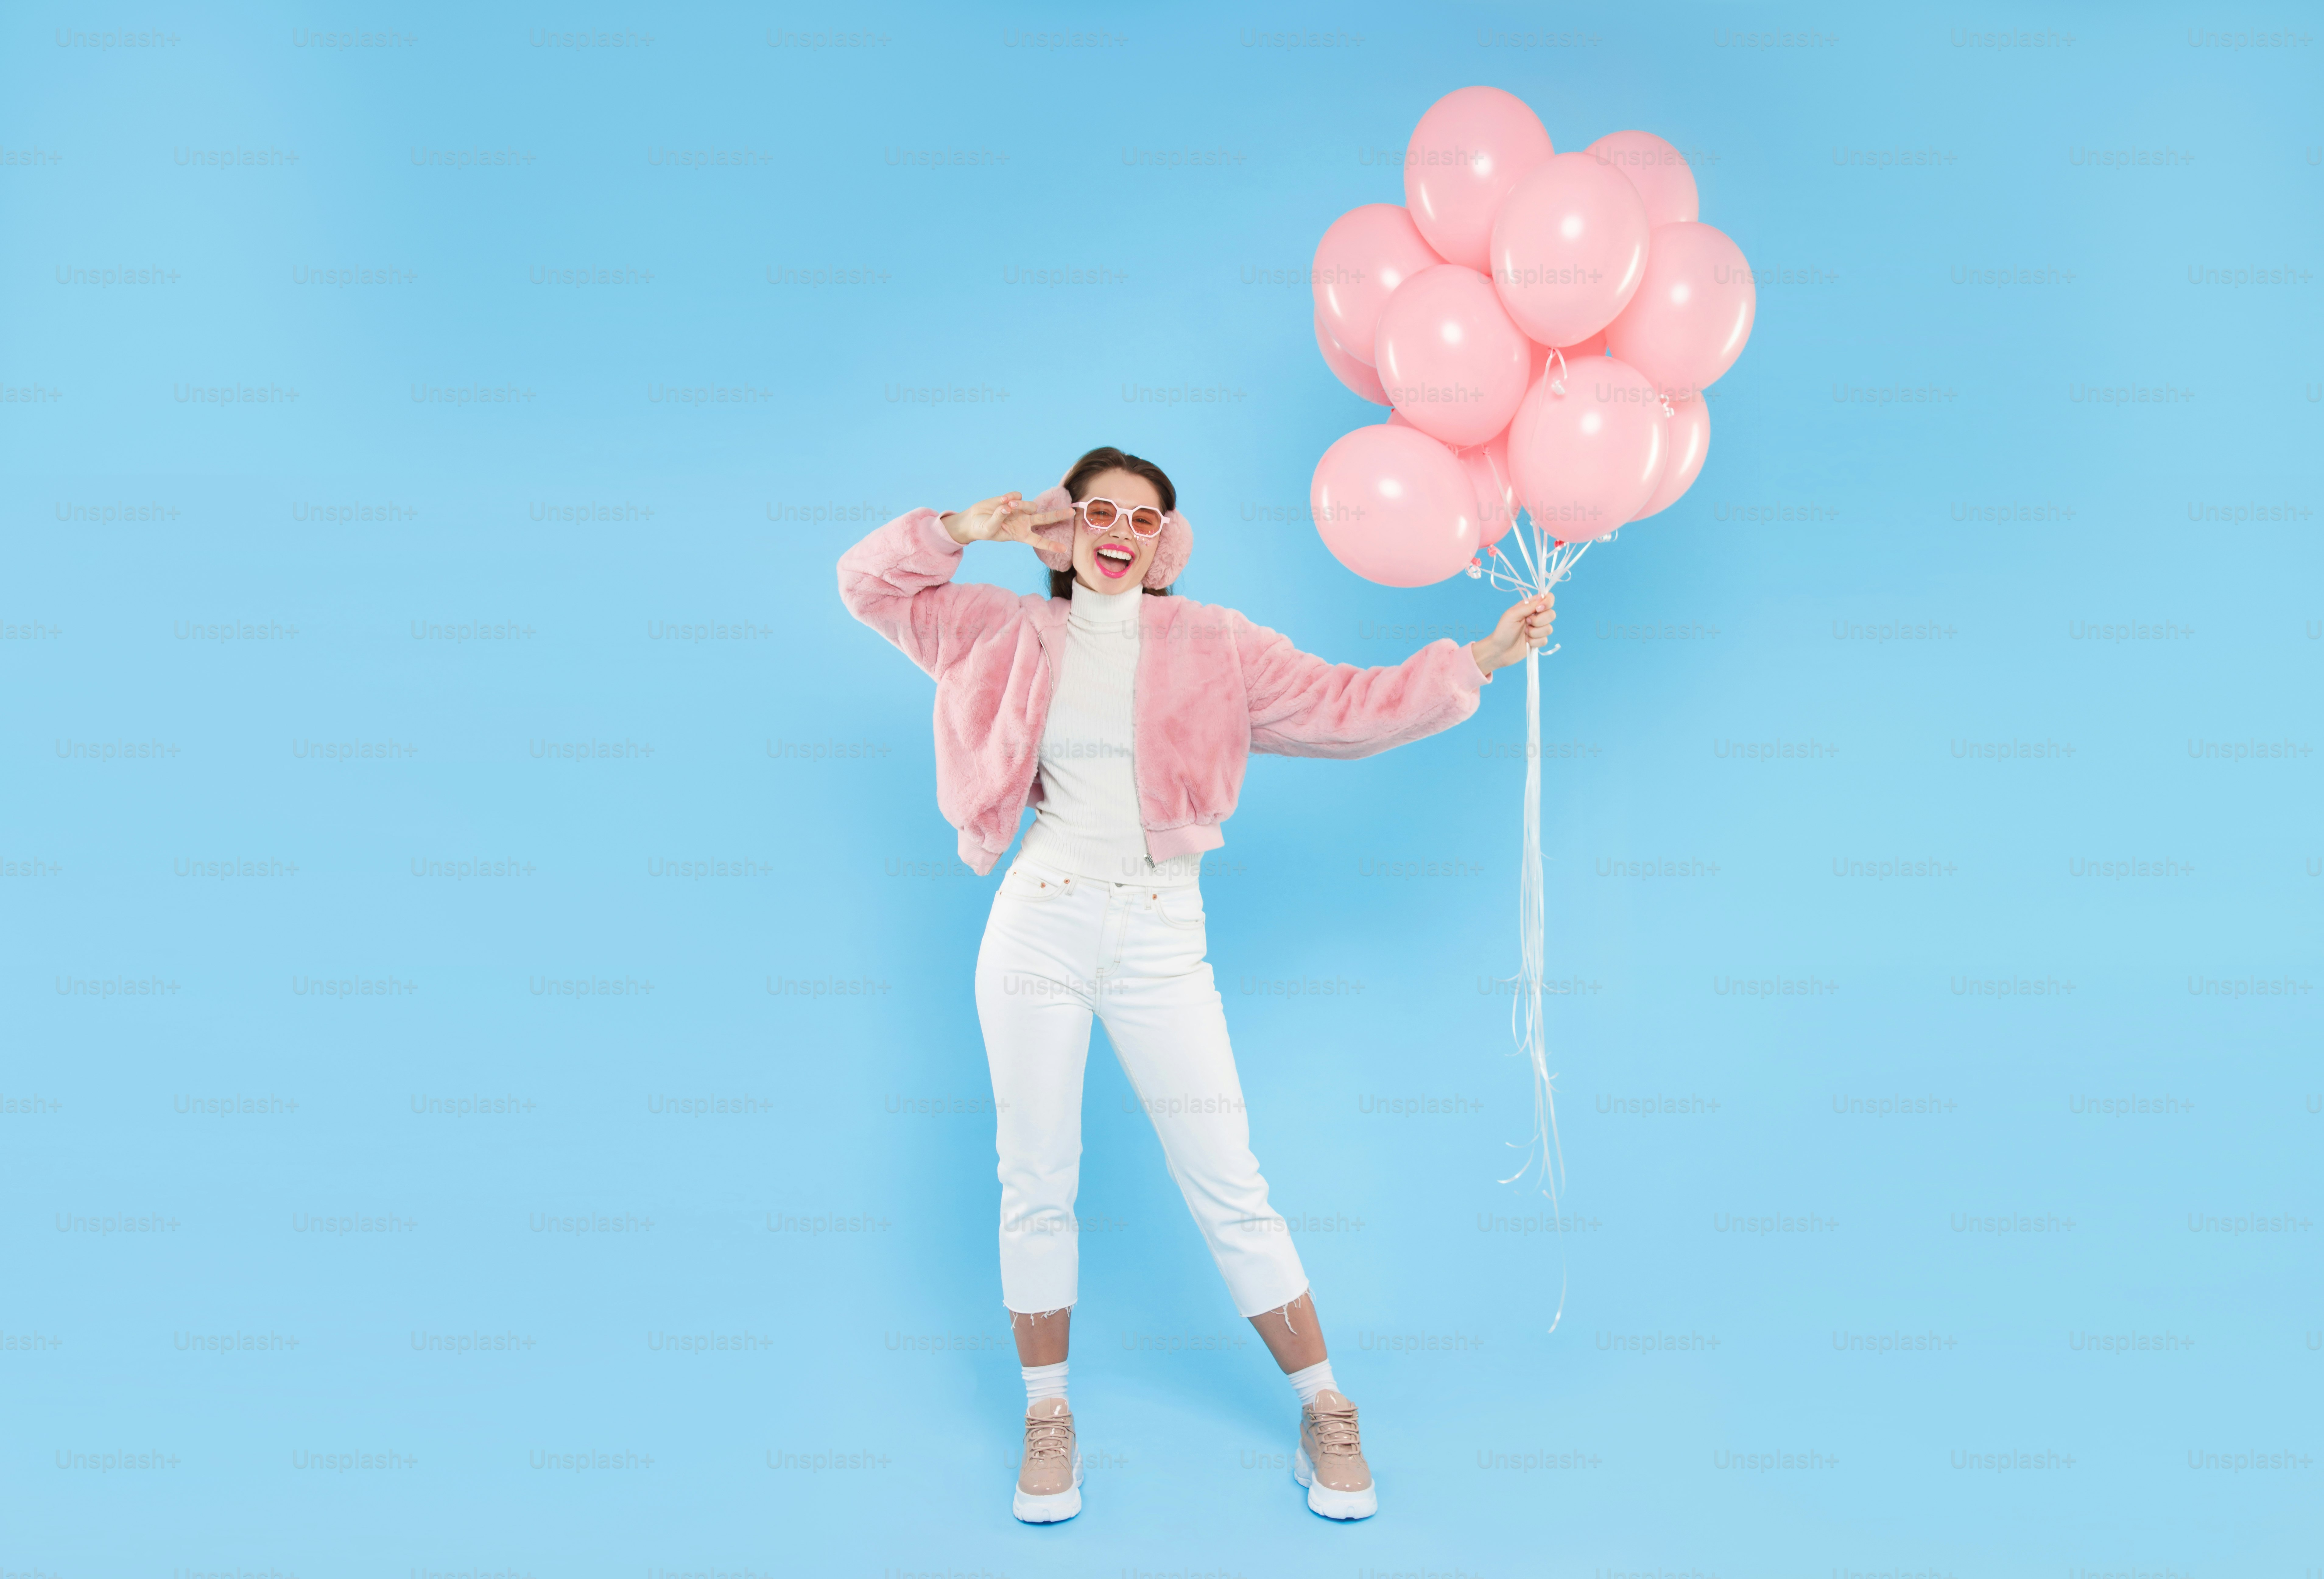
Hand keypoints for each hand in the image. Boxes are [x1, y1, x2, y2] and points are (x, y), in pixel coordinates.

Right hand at [940, 491, 1071, 546]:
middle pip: (1045, 519)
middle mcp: (1024, 522)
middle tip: (1072, 512)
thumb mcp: (990, 528)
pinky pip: (1018, 495)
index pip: (1039, 540)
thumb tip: (1008, 507)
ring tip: (1005, 506)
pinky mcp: (1013, 499)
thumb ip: (999, 518)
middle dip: (1058, 515)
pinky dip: (1010, 497)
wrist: (973, 520)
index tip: (1064, 549)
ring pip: (1030, 504)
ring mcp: (1020, 510)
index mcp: (1021, 535)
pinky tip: (1000, 501)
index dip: (1051, 545)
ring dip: (1020, 505)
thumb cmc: (982, 529)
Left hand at [1469, 592, 1555, 675]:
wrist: (1500, 650)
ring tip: (1524, 633)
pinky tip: (1526, 641)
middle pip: (1551, 614)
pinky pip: (1545, 640)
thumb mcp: (1512, 614)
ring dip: (1534, 632)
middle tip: (1526, 623)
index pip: (1548, 598)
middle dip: (1539, 621)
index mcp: (1530, 606)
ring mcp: (1539, 629)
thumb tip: (1541, 599)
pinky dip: (1534, 641)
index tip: (1538, 609)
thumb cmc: (1503, 630)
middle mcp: (1536, 616)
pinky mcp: (1539, 640)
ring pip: (1549, 628)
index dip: (1547, 603)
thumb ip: (1528, 606)